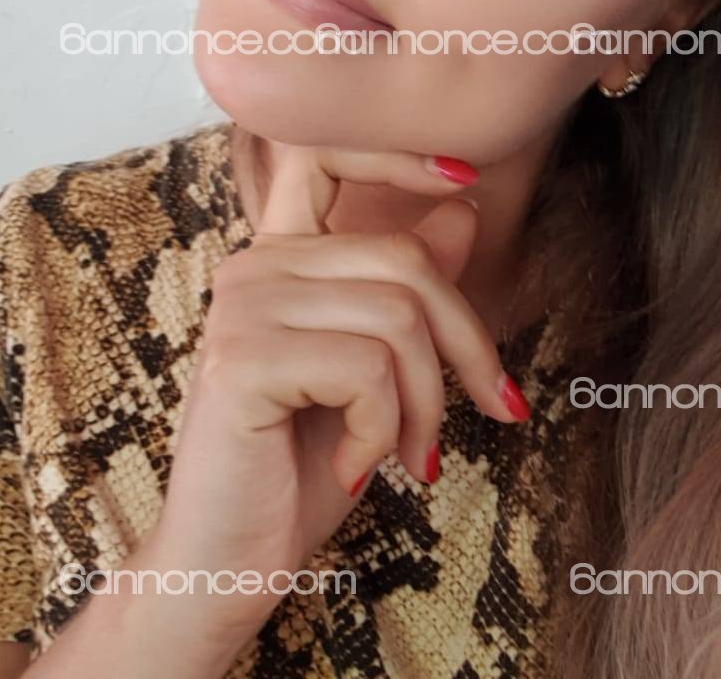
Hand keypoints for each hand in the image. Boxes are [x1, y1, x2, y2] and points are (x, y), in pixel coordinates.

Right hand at [144, 144, 529, 639]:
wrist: (227, 567)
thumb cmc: (304, 466)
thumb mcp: (377, 373)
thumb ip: (407, 290)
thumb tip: (463, 211)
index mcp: (282, 259)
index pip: (327, 157)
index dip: (398, 154)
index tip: (466, 177)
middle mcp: (254, 267)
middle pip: (406, 261)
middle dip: (467, 344)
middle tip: (493, 408)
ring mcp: (243, 307)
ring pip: (398, 316)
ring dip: (429, 402)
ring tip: (415, 455)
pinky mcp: (244, 358)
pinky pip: (368, 368)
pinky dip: (387, 429)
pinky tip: (358, 469)